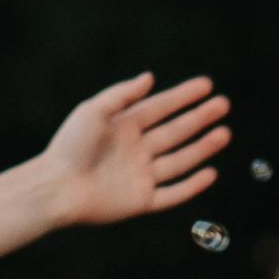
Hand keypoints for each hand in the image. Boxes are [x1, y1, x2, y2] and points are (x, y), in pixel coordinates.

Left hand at [40, 73, 230, 227]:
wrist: (55, 188)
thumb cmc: (69, 147)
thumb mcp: (93, 111)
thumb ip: (121, 95)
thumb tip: (149, 77)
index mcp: (123, 127)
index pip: (160, 108)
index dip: (183, 96)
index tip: (207, 85)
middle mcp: (135, 150)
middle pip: (175, 132)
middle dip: (199, 118)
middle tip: (223, 105)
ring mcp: (139, 176)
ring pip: (179, 160)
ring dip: (202, 148)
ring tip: (224, 133)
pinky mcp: (140, 201)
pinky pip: (172, 194)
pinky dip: (192, 186)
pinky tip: (210, 172)